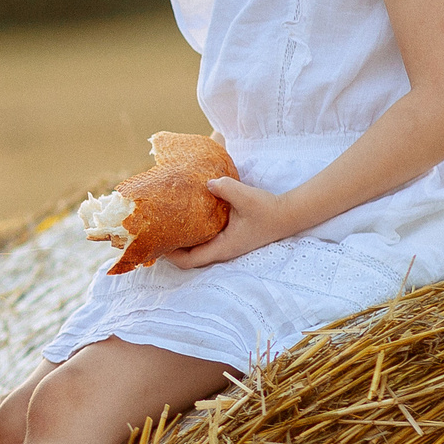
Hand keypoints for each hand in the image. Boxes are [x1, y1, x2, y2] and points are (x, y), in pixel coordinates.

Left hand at [163, 176, 293, 268]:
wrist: (287, 214)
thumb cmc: (267, 209)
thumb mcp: (246, 197)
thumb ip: (226, 188)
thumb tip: (207, 182)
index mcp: (222, 247)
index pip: (189, 261)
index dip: (170, 255)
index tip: (157, 241)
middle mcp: (221, 250)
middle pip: (188, 258)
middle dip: (170, 248)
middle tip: (156, 231)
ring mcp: (224, 245)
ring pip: (195, 250)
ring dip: (181, 241)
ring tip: (166, 225)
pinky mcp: (227, 238)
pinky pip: (204, 240)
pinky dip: (192, 234)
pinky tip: (186, 218)